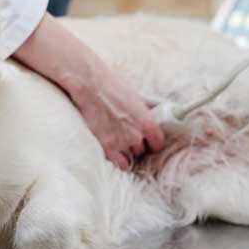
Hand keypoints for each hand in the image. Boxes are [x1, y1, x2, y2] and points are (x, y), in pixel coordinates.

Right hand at [12, 14, 164, 170]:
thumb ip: (144, 114)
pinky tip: (114, 152)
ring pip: (131, 157)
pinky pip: (120, 164)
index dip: (152, 142)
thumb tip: (149, 121)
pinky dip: (118, 160)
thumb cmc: (113, 85)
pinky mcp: (107, 147)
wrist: (90, 85)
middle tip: (127, 135)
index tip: (147, 141)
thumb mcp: (136, 98)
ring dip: (126, 151)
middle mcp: (137, 135)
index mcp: (148, 123)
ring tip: (118, 141)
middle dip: (136, 144)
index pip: (158, 144)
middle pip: (142, 150)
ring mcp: (122, 143)